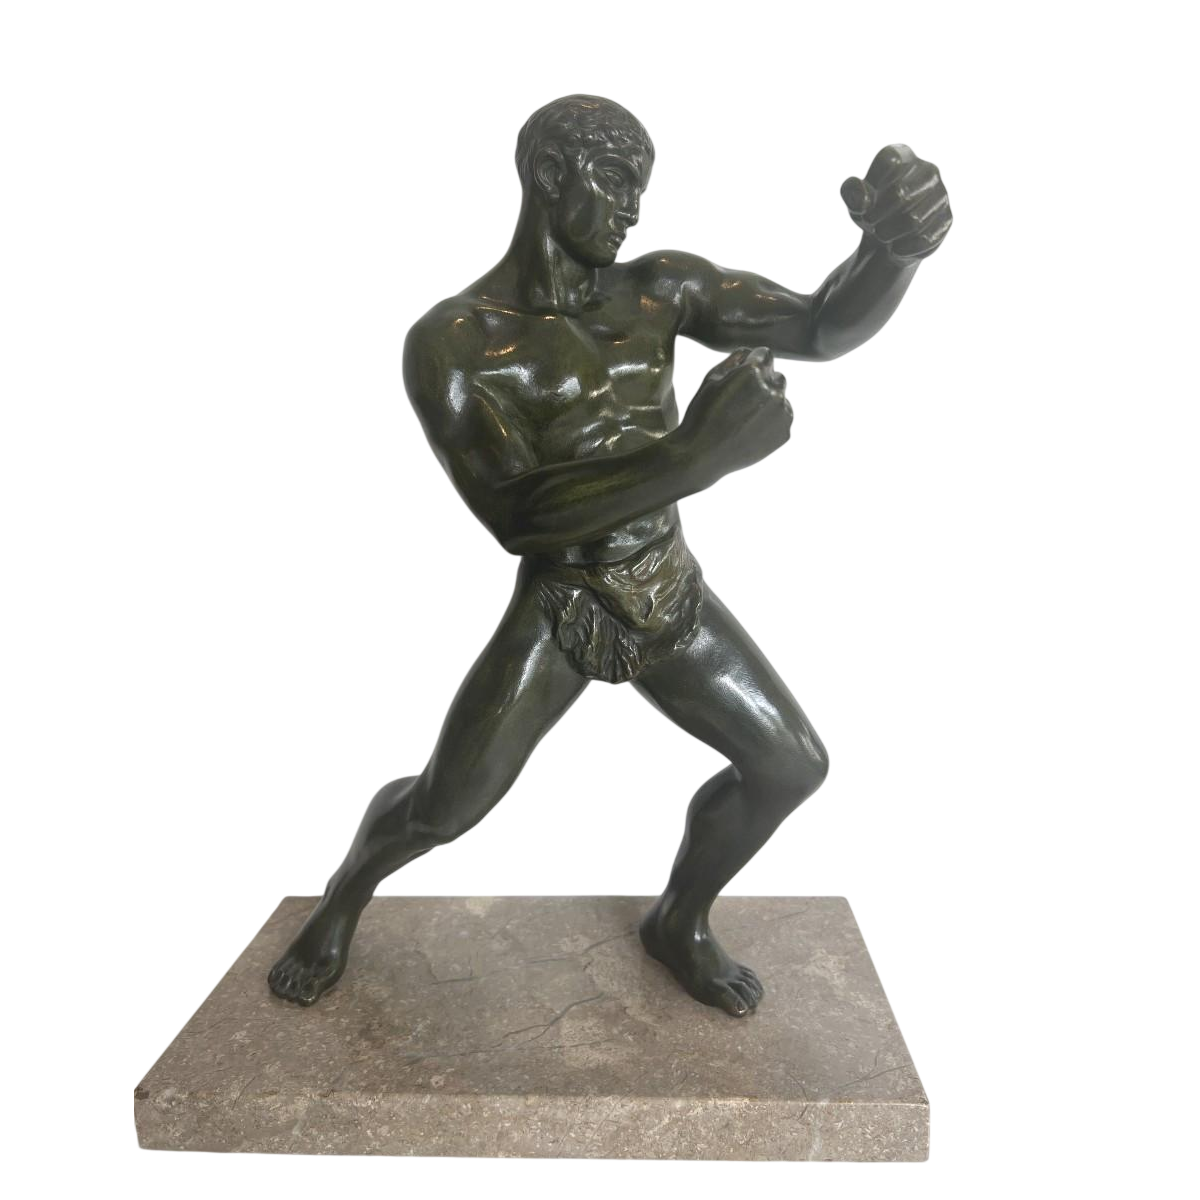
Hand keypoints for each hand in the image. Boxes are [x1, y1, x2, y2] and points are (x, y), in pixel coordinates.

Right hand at [681, 346, 792, 480]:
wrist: (705, 452)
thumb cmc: (703, 415)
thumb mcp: (710, 382)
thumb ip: (731, 363)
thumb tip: (744, 354)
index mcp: (754, 372)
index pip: (765, 354)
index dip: (754, 361)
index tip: (747, 371)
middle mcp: (773, 388)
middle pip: (775, 375)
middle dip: (763, 381)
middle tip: (745, 397)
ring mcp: (781, 411)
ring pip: (779, 398)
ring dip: (768, 402)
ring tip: (747, 417)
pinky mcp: (783, 430)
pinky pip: (781, 418)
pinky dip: (771, 421)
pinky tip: (752, 429)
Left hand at [842, 144, 952, 262]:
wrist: (890, 235)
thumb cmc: (874, 210)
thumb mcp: (857, 201)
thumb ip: (854, 193)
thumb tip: (861, 195)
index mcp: (904, 159)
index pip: (892, 162)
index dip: (875, 185)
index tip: (865, 203)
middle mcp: (926, 172)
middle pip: (901, 194)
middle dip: (879, 214)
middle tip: (869, 224)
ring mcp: (940, 196)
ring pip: (914, 219)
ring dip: (891, 232)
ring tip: (881, 236)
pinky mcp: (945, 221)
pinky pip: (925, 237)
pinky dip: (905, 247)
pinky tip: (896, 248)